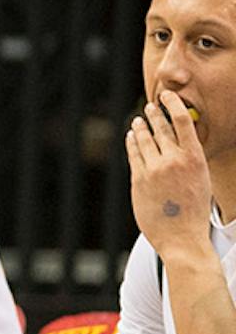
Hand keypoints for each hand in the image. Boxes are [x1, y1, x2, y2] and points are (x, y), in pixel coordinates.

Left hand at [130, 91, 213, 258]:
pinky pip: (133, 154)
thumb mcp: (201, 180)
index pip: (183, 122)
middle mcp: (173, 160)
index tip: (167, 95)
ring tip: (139, 120)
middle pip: (160, 127)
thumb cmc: (194, 211)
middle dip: (155, 114)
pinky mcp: (138, 178)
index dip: (173, 104)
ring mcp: (153, 169)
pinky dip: (132, 142)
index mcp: (195, 159)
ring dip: (141, 127)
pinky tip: (131, 136)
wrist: (182, 237)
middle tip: (151, 106)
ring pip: (144, 139)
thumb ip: (188, 160)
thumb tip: (177, 143)